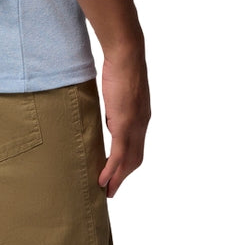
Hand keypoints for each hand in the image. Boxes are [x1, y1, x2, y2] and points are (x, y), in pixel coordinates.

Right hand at [98, 47, 149, 197]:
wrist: (126, 54)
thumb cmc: (121, 64)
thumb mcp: (120, 90)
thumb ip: (117, 106)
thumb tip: (110, 119)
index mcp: (141, 116)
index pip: (136, 146)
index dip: (128, 162)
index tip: (118, 173)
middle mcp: (141, 124)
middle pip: (135, 159)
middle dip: (123, 176)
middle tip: (111, 189)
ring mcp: (134, 125)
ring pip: (128, 161)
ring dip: (118, 178)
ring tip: (106, 190)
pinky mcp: (124, 123)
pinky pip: (118, 153)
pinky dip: (112, 170)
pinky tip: (103, 179)